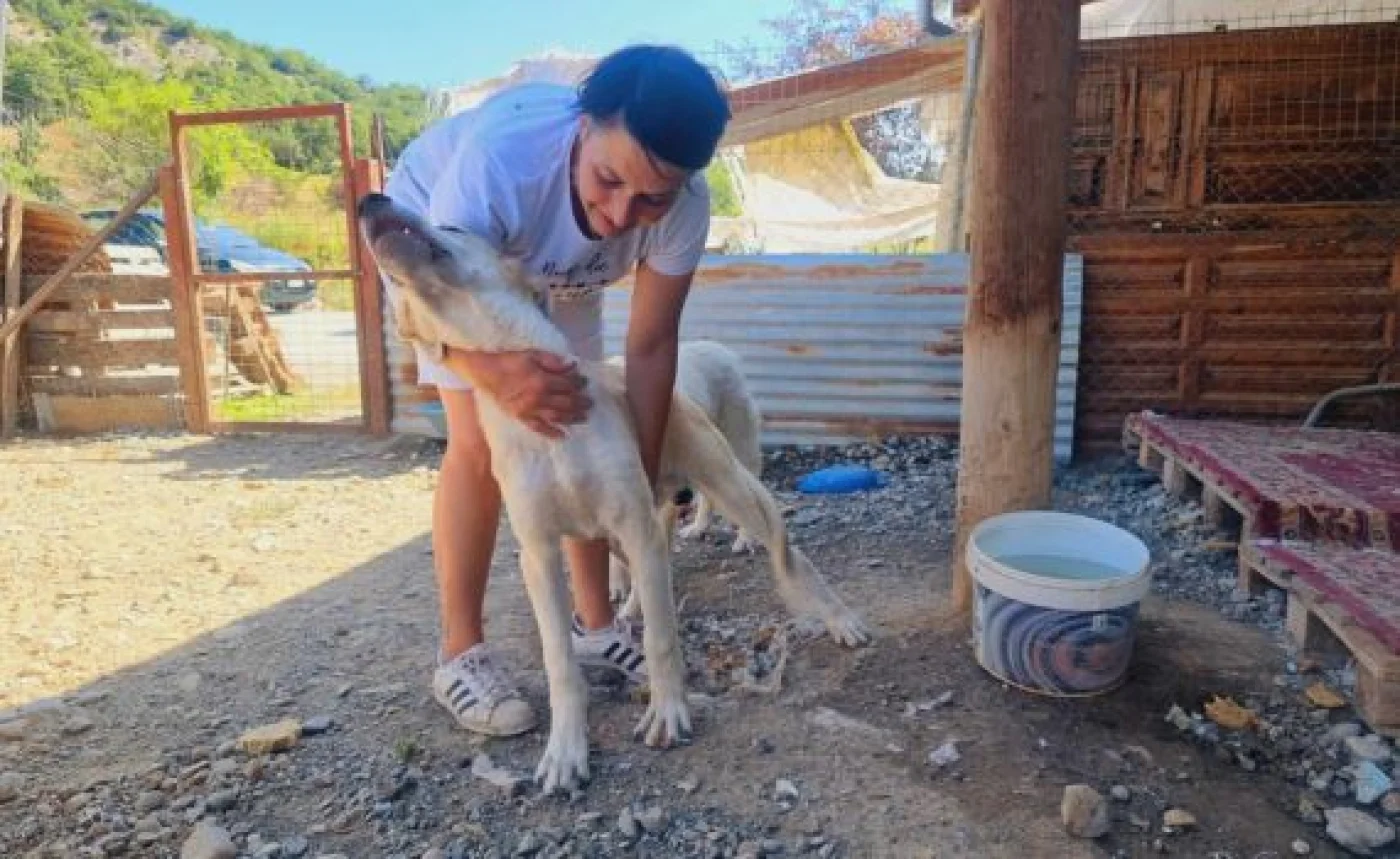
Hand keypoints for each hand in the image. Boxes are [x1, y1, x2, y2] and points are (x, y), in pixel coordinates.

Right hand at [448, 348, 590, 437]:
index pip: (568, 384)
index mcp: (542, 381)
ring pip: (557, 417)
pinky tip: (563, 436)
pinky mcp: (522, 417)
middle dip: (581, 403)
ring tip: (584, 418)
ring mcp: (530, 410)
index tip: (586, 382)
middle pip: (566, 403)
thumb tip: (572, 365)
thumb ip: (553, 361)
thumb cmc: (508, 361)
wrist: (485, 372)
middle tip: (591, 403)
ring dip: (572, 418)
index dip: (579, 383)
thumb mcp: (532, 354)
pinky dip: (551, 433)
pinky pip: (539, 428)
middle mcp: (539, 398)